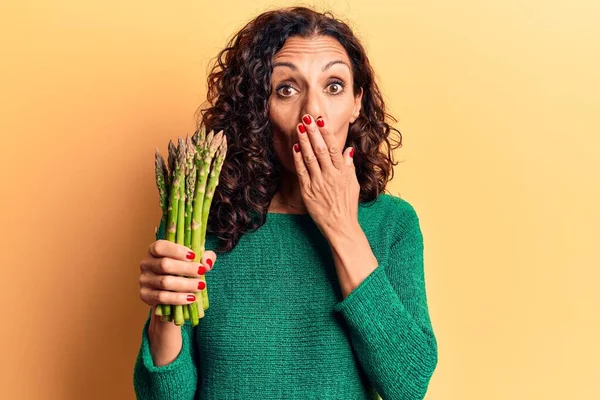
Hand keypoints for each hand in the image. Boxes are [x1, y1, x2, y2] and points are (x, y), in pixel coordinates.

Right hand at [139, 240, 215, 309]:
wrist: (174, 291)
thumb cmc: (184, 269)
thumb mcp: (196, 259)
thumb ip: (205, 256)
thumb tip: (206, 263)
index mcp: (154, 250)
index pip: (160, 247)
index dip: (176, 251)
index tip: (193, 256)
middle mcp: (146, 263)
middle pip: (164, 265)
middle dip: (186, 269)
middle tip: (201, 272)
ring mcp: (144, 280)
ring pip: (164, 282)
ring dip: (185, 284)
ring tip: (200, 286)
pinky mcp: (145, 295)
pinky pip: (162, 297)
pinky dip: (178, 298)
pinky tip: (191, 298)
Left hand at [292, 114, 359, 237]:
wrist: (341, 226)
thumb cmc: (347, 206)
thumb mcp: (353, 185)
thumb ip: (349, 167)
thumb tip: (348, 150)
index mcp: (342, 173)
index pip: (334, 148)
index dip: (327, 133)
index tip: (321, 121)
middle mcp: (330, 176)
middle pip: (320, 149)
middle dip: (313, 132)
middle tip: (307, 117)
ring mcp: (318, 183)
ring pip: (310, 158)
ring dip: (304, 141)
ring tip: (299, 127)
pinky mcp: (308, 192)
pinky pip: (302, 171)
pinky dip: (298, 158)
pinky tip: (295, 147)